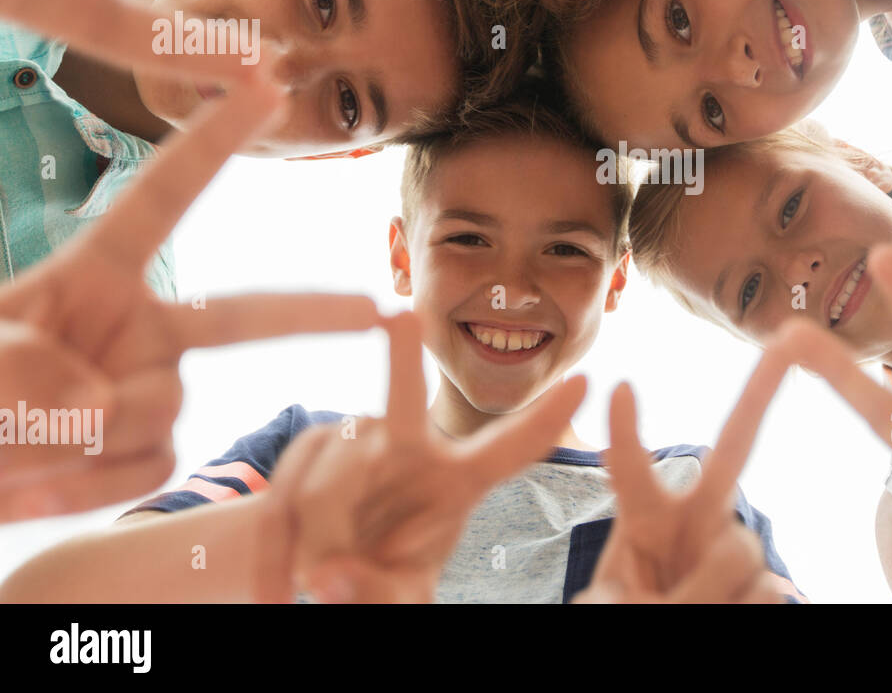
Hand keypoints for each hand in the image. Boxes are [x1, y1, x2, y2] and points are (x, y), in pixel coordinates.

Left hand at [0, 82, 379, 520]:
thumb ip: (22, 370)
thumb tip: (110, 405)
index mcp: (90, 275)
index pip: (166, 197)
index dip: (217, 139)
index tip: (268, 86)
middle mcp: (134, 328)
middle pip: (240, 317)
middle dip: (316, 314)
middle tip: (380, 310)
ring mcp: (142, 390)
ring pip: (166, 411)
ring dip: (91, 438)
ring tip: (15, 445)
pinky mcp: (137, 452)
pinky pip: (149, 468)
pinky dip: (92, 483)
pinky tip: (40, 479)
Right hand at [255, 312, 587, 602]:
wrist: (321, 571)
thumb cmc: (379, 578)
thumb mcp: (394, 598)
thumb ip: (372, 591)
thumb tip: (329, 575)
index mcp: (458, 484)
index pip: (508, 450)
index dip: (543, 419)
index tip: (587, 380)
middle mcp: (412, 449)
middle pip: (402, 405)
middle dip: (398, 359)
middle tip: (397, 316)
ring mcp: (361, 441)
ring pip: (327, 474)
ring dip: (319, 532)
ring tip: (319, 573)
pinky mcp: (314, 446)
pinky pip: (289, 484)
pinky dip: (281, 537)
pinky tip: (288, 567)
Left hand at [575, 349, 792, 603]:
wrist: (670, 655)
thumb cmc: (628, 618)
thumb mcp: (614, 608)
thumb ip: (654, 592)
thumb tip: (743, 582)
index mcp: (645, 521)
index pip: (632, 470)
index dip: (625, 433)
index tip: (619, 387)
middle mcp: (696, 522)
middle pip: (734, 450)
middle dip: (760, 392)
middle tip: (787, 343)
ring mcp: (735, 550)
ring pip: (740, 551)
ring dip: (708, 594)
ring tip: (684, 613)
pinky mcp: (768, 588)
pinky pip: (768, 592)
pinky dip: (743, 613)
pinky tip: (728, 616)